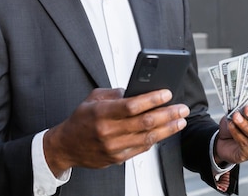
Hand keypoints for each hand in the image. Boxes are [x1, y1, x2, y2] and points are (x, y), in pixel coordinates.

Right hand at [42, 88, 188, 175]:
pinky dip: (155, 139)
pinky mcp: (117, 158)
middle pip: (145, 122)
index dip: (152, 99)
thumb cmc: (81, 119)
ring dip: (168, 129)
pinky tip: (165, 132)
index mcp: (101, 112)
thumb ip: (116, 93)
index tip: (167, 93)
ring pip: (147, 137)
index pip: (132, 105)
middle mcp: (108, 131)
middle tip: (182, 108)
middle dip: (168, 114)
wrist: (66, 146)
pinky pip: (142, 148)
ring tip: (180, 120)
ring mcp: (113, 146)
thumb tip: (138, 90)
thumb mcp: (93, 98)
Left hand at [214, 94, 247, 164]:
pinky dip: (237, 133)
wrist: (224, 140)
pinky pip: (245, 144)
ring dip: (246, 125)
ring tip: (236, 116)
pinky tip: (231, 125)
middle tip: (247, 108)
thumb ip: (247, 105)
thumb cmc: (237, 122)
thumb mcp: (242, 111)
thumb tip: (244, 97)